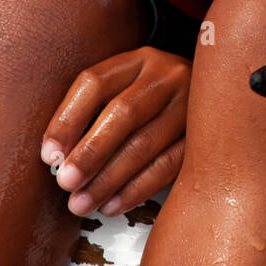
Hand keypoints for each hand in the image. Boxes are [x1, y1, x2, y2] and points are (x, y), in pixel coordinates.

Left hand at [40, 47, 189, 216]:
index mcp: (138, 60)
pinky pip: (168, 166)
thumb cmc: (150, 101)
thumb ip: (91, 112)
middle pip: (123, 113)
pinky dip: (136, 189)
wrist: (217, 94)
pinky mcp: (205, 137)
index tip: (48, 156)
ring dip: (108, 179)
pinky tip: (113, 205)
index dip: (67, 120)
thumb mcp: (124, 88)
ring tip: (81, 203)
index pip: (95, 83)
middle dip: (90, 152)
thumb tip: (55, 157)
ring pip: (145, 144)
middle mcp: (168, 76)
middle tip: (65, 182)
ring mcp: (191, 106)